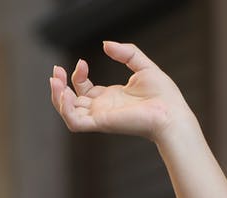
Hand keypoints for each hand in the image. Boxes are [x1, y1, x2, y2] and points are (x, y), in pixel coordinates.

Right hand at [49, 40, 188, 141]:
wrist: (171, 113)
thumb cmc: (163, 95)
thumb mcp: (142, 66)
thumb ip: (126, 52)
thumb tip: (105, 44)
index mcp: (110, 98)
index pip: (83, 89)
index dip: (77, 76)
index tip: (83, 61)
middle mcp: (103, 109)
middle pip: (71, 102)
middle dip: (59, 86)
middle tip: (56, 70)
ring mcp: (100, 117)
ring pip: (68, 113)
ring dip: (57, 97)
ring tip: (55, 80)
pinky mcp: (102, 123)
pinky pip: (75, 122)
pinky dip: (65, 110)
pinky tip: (64, 94)